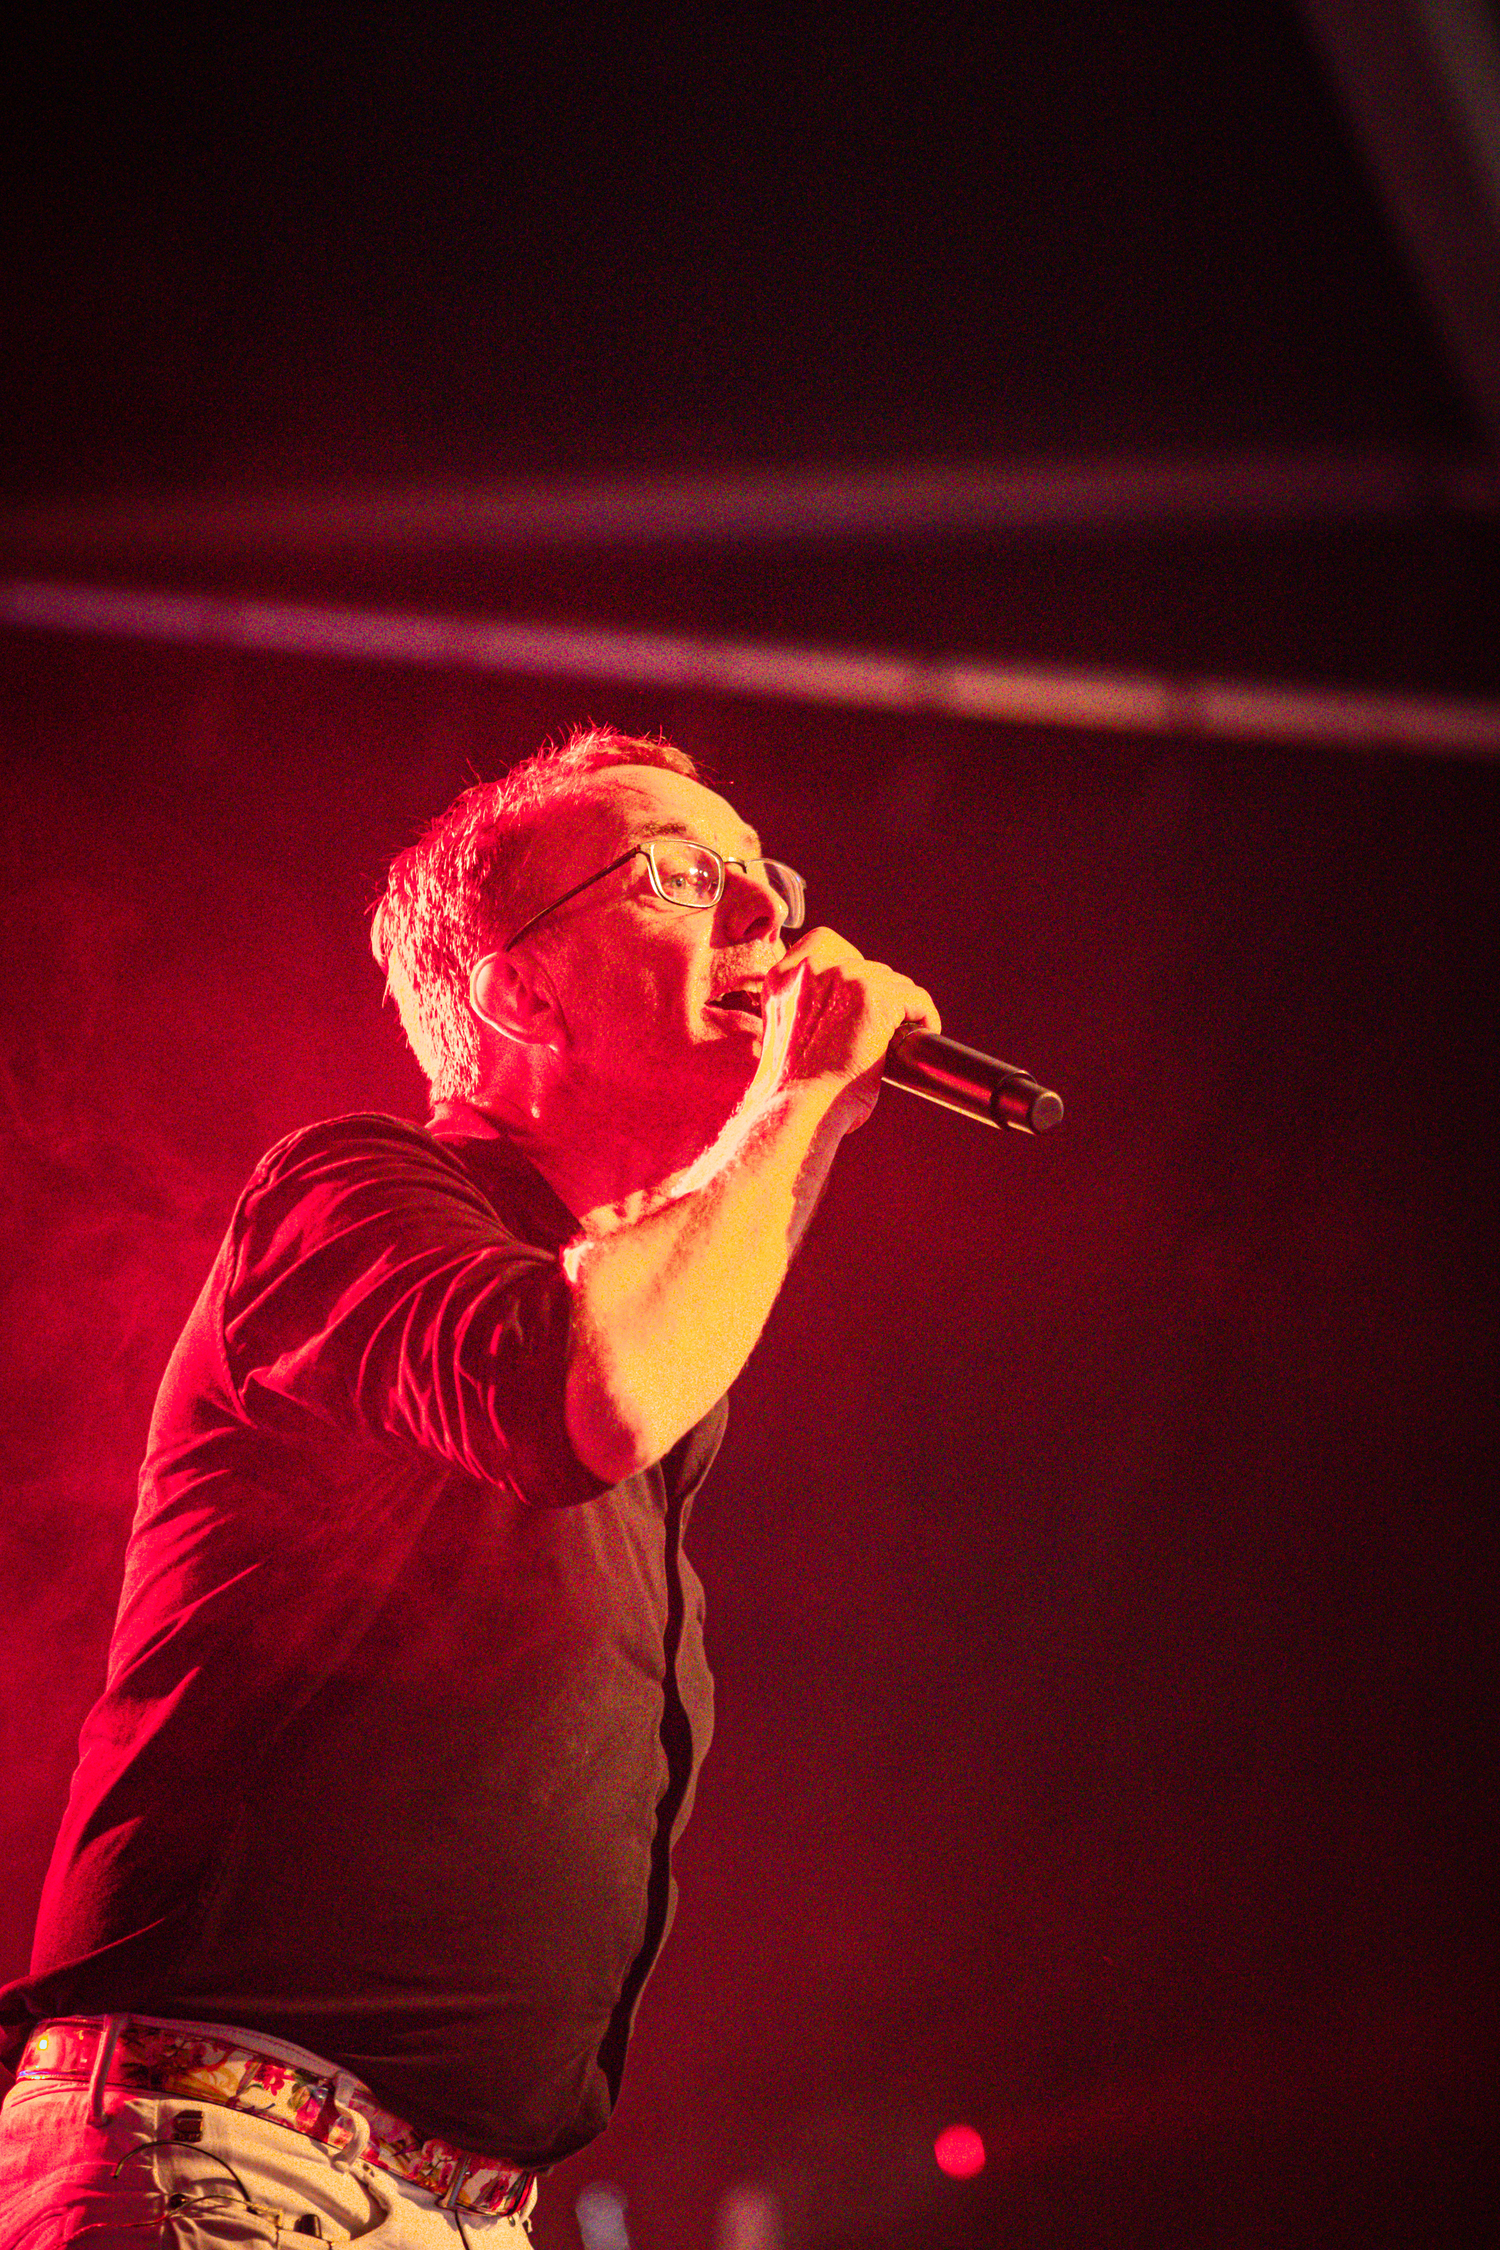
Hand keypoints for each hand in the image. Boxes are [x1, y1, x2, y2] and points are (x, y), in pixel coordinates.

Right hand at [751, 927, 940, 1130]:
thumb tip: (846, 1008)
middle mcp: (812, 969)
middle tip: (881, 1029)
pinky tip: (920, 1035)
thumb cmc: (792, 1088)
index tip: (858, 993)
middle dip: (877, 996)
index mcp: (783, 977)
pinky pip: (916, 998)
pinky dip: (924, 1017)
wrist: (799, 1108)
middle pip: (866, 966)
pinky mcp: (877, 996)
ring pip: (893, 983)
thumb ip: (806, 1006)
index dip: (849, 965)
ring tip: (898, 1037)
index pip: (824, 942)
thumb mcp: (786, 1033)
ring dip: (899, 1009)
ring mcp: (846, 978)